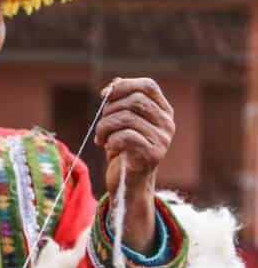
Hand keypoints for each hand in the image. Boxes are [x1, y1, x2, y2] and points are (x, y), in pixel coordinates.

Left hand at [95, 77, 174, 252]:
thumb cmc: (124, 150)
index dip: (123, 86)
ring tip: (101, 138)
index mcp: (163, 111)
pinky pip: (126, 137)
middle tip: (100, 126)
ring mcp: (163, 139)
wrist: (129, 184)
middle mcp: (167, 123)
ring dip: (105, 127)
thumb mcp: (122, 122)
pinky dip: (111, 141)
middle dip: (109, 110)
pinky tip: (109, 149)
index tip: (103, 96)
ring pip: (127, 118)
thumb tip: (114, 83)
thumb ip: (121, 101)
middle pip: (135, 101)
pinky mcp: (154, 155)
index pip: (147, 86)